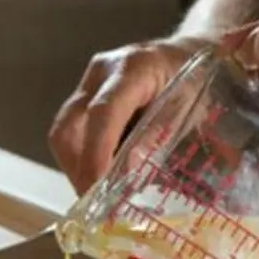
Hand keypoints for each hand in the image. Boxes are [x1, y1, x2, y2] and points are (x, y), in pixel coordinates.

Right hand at [50, 36, 215, 192]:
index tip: (95, 189)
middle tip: (94, 205)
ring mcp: (88, 84)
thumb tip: (124, 176)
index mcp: (134, 68)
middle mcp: (102, 72)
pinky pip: (71, 134)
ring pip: (65, 133)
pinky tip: (100, 177)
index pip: (102, 112)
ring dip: (77, 169)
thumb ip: (154, 139)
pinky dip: (83, 160)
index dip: (96, 153)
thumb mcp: (185, 111)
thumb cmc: (193, 81)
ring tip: (97, 195)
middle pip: (70, 126)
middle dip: (78, 169)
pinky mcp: (83, 98)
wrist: (186, 54)